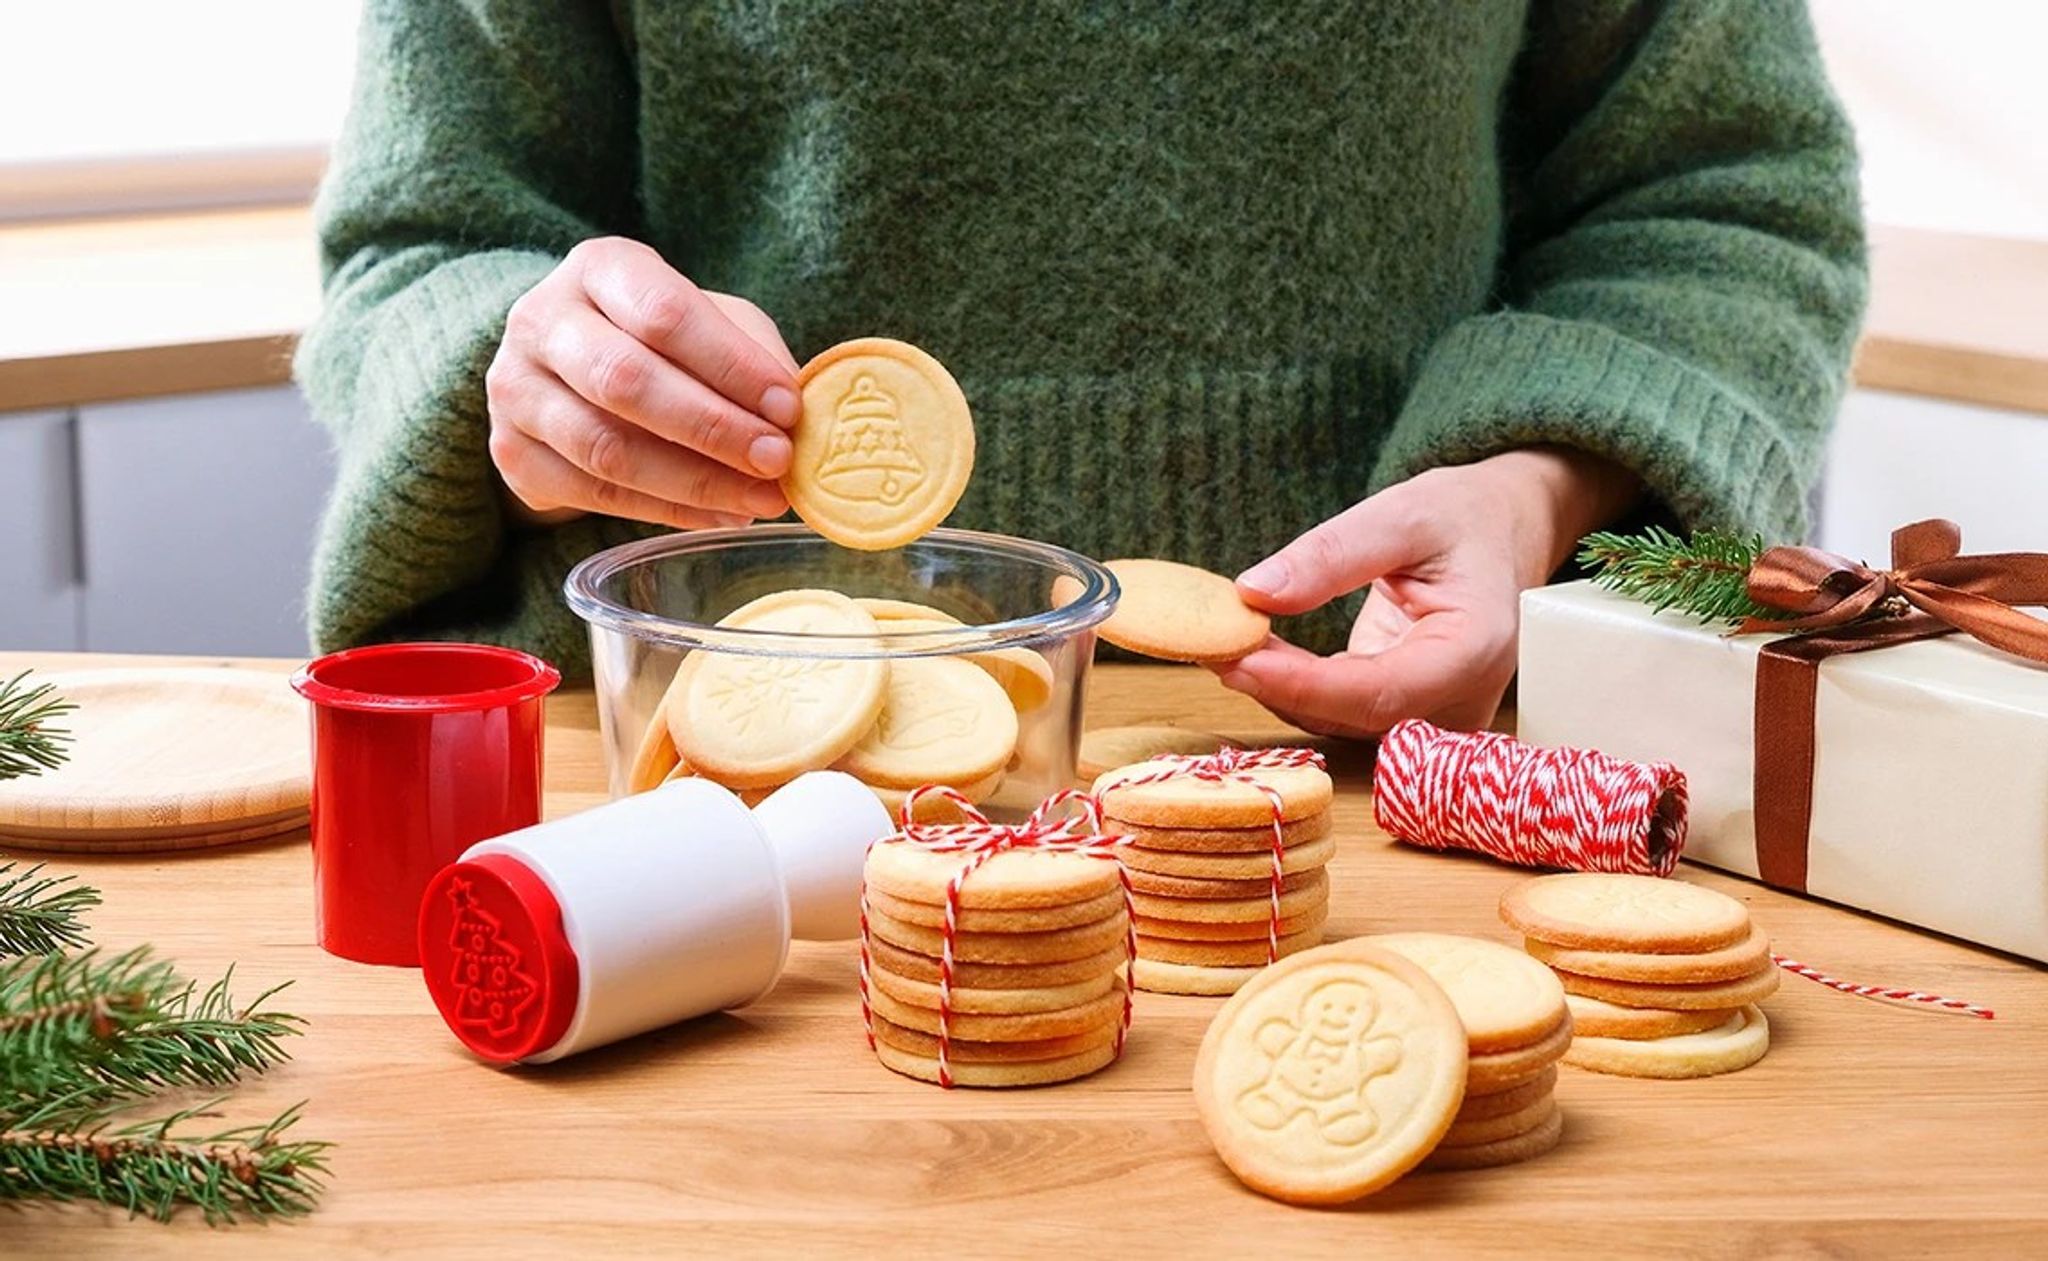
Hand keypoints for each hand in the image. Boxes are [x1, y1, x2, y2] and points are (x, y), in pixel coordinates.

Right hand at [485, 237, 802, 528]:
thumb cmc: (662, 338)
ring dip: (694, 482)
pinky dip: (667, 512)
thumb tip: (797, 414)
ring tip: (759, 500)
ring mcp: (516, 390)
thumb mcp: (712, 320)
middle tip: (777, 461)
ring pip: (605, 447)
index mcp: (598, 268)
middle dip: (713, 428)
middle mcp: (541, 321)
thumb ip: (751, 354)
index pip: (663, 313)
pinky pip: (595, 493)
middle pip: (626, 381)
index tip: (789, 408)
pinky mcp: (512, 454)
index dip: (731, 365)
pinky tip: (720, 515)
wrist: (571, 369)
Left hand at [1214, 449, 1640, 736]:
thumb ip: (1331, 555)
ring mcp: (1437, 717)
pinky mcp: (1409, 714)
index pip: (1379, 690)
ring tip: (1224, 642)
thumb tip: (1254, 593)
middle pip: (1357, 717)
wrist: (1505, 533)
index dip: (1302, 684)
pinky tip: (1255, 654)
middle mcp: (1461, 700)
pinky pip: (1344, 714)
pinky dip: (1296, 688)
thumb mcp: (1402, 514)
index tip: (1238, 659)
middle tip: (1213, 645)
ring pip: (1344, 724)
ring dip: (1279, 690)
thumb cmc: (1464, 519)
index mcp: (1475, 649)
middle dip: (1280, 688)